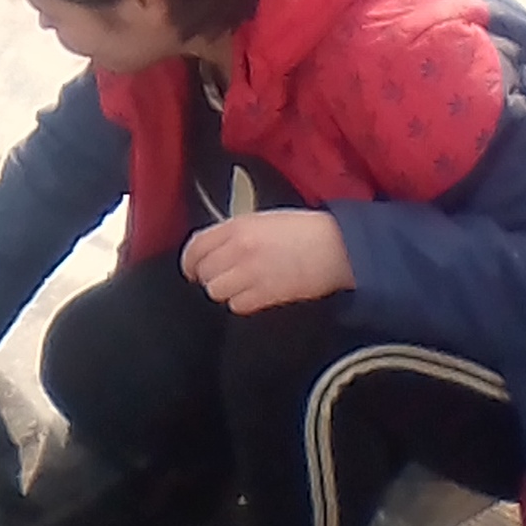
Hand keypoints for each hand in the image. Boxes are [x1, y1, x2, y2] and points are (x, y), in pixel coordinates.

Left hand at [181, 210, 355, 314]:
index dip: (189, 262)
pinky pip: (237, 305)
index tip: (191, 270)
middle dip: (209, 277)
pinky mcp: (266, 294)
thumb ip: (234, 232)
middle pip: (204, 272)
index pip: (196, 246)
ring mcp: (251, 272)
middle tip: (223, 279)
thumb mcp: (262, 220)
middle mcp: (238, 248)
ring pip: (216, 291)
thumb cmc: (302, 230)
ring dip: (225, 292)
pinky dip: (242, 303)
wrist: (336, 247)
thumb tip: (214, 249)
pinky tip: (255, 296)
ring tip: (241, 287)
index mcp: (237, 226)